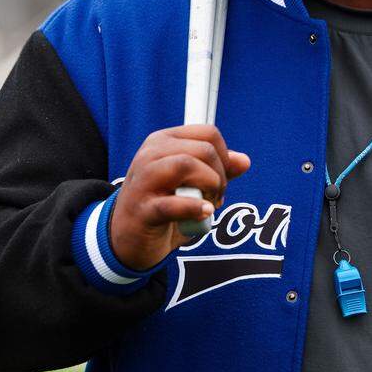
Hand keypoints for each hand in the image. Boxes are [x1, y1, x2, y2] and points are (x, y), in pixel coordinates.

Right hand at [109, 124, 250, 271]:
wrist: (127, 239)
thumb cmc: (162, 205)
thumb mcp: (191, 183)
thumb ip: (217, 171)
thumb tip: (244, 161)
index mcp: (163, 141)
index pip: (208, 133)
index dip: (224, 156)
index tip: (221, 178)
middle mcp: (150, 154)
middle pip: (203, 150)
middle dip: (220, 175)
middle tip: (216, 196)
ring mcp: (143, 180)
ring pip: (186, 165)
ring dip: (209, 186)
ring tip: (209, 205)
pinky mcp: (142, 210)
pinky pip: (173, 203)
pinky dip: (195, 208)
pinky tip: (204, 213)